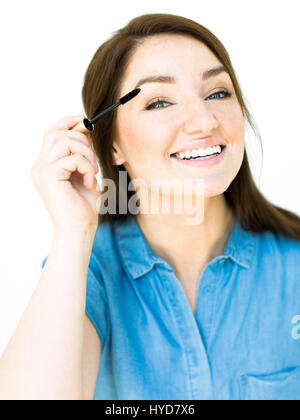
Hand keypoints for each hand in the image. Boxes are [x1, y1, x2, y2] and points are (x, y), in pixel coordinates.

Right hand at [30, 115, 101, 233]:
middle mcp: (39, 165)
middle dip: (80, 139)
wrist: (79, 229)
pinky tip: (89, 182)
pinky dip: (86, 166)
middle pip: (55, 132)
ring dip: (85, 153)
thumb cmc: (84, 206)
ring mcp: (41, 170)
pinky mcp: (48, 176)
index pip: (52, 132)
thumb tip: (86, 130)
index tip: (86, 122)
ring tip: (92, 172)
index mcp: (46, 164)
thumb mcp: (84, 173)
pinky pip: (71, 157)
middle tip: (92, 160)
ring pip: (63, 140)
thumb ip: (81, 154)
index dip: (68, 122)